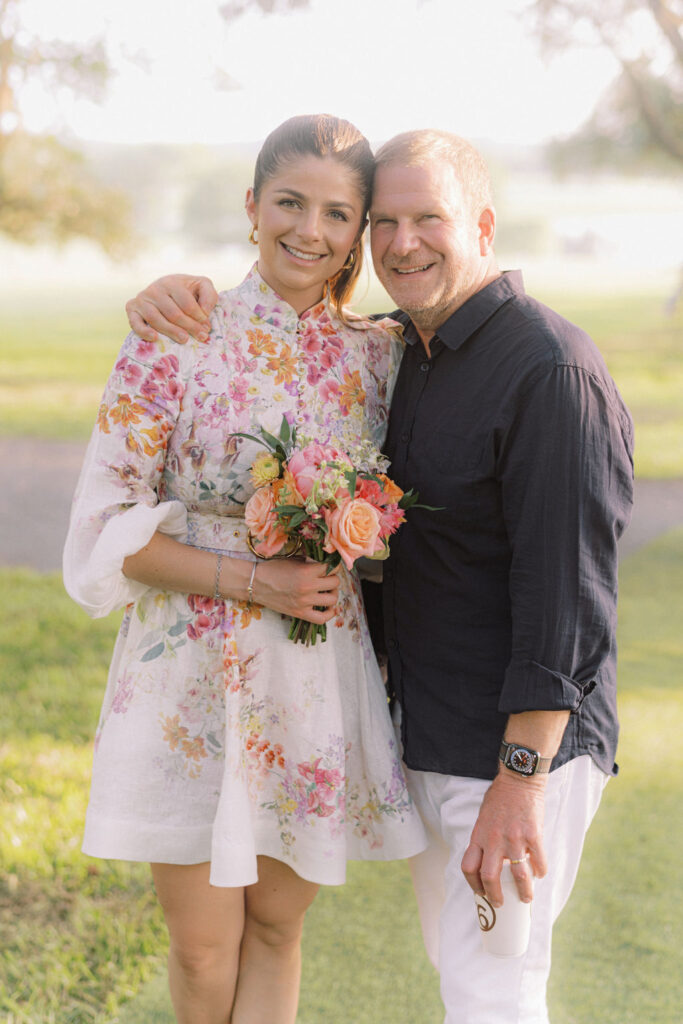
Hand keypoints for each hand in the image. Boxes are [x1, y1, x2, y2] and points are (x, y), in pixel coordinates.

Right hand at [125, 274, 218, 343]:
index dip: (199, 317)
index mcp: (172, 283)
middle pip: (173, 313)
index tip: (207, 327)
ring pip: (156, 319)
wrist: (164, 290)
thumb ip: (209, 295)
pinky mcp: (131, 309)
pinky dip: (143, 331)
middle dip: (190, 327)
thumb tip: (205, 312)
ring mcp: (142, 299)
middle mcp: (154, 289)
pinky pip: (135, 323)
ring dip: (171, 331)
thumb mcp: (201, 286)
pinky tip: (154, 338)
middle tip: (202, 337)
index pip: (186, 303)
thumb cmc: (186, 291)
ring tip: (185, 340)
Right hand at [253, 559, 340, 623]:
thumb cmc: (273, 569)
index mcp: (306, 571)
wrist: (255, 583)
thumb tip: (325, 566)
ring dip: (332, 594)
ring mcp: (304, 602)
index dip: (331, 566)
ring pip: (332, 599)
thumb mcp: (293, 560)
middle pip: (334, 583)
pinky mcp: (300, 613)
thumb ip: (310, 563)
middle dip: (332, 579)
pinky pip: (322, 618)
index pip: (330, 568)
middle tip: (327, 578)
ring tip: (327, 591)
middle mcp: (308, 587)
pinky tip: (328, 608)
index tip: (328, 567)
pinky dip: (329, 614)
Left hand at [461, 772, 547, 906]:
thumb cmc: (500, 797)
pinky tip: (540, 874)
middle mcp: (494, 839)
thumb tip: (488, 861)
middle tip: (500, 904)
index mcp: (479, 835)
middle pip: (489, 877)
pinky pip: (538, 862)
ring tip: (525, 898)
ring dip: (523, 892)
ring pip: (518, 875)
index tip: (480, 892)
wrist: (518, 779)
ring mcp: (514, 838)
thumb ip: (485, 838)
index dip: (473, 885)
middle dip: (494, 896)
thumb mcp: (484, 818)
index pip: (468, 867)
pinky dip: (540, 872)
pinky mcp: (533, 835)